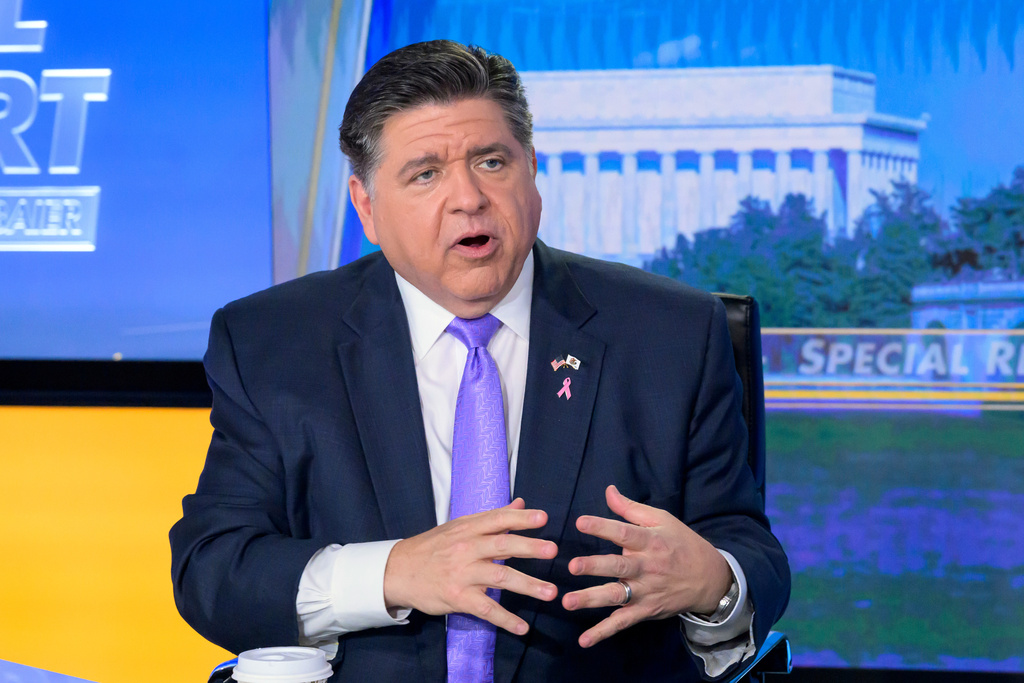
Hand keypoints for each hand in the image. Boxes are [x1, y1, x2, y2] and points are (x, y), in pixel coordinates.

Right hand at [383, 498, 558, 634]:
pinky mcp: (458, 598)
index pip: (498, 520)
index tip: (543, 517)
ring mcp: (462, 574)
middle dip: (529, 548)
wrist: (397, 571)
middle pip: (502, 546)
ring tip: (550, 592)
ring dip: (527, 585)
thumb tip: (521, 503)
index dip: (520, 518)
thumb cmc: (433, 547)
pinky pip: (486, 609)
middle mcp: (467, 548)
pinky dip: (505, 619)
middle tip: (553, 550)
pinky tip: (522, 627)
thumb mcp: (459, 526)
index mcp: (468, 528)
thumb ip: (493, 517)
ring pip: (499, 578)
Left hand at [562, 485, 731, 647]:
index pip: (624, 533)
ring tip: (568, 601)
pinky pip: (623, 622)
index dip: (602, 527)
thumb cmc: (681, 543)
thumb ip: (631, 508)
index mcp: (650, 541)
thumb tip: (608, 490)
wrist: (709, 578)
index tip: (580, 522)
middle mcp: (646, 567)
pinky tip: (584, 640)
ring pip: (617, 596)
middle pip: (618, 566)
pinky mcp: (646, 610)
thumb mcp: (661, 520)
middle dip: (595, 566)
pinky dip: (604, 632)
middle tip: (573, 566)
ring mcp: (646, 591)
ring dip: (592, 599)